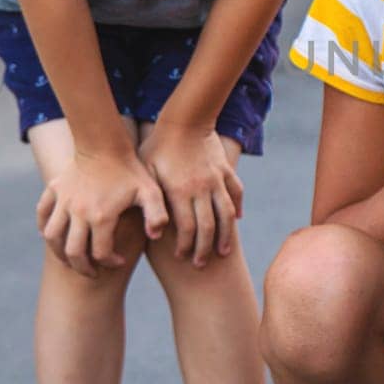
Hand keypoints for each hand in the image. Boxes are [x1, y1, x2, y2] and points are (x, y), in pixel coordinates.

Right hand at [37, 150, 169, 277]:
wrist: (105, 142)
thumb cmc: (131, 169)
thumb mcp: (151, 191)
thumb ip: (157, 214)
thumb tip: (154, 236)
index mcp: (102, 216)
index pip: (101, 253)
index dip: (110, 262)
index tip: (118, 262)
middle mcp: (79, 212)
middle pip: (73, 252)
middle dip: (83, 268)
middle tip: (93, 272)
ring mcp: (63, 202)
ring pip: (53, 237)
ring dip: (60, 253)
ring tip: (72, 259)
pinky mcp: (54, 191)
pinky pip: (42, 215)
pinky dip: (45, 229)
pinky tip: (56, 236)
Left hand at [139, 124, 243, 267]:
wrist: (185, 119)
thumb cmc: (157, 147)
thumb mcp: (146, 174)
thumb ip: (151, 203)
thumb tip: (154, 233)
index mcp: (180, 191)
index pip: (187, 228)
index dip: (185, 246)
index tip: (182, 257)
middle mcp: (201, 188)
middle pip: (208, 226)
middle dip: (204, 248)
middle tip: (200, 263)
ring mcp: (216, 180)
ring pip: (226, 214)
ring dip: (225, 236)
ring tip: (223, 252)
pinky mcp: (226, 170)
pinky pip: (236, 192)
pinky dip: (237, 207)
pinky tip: (236, 220)